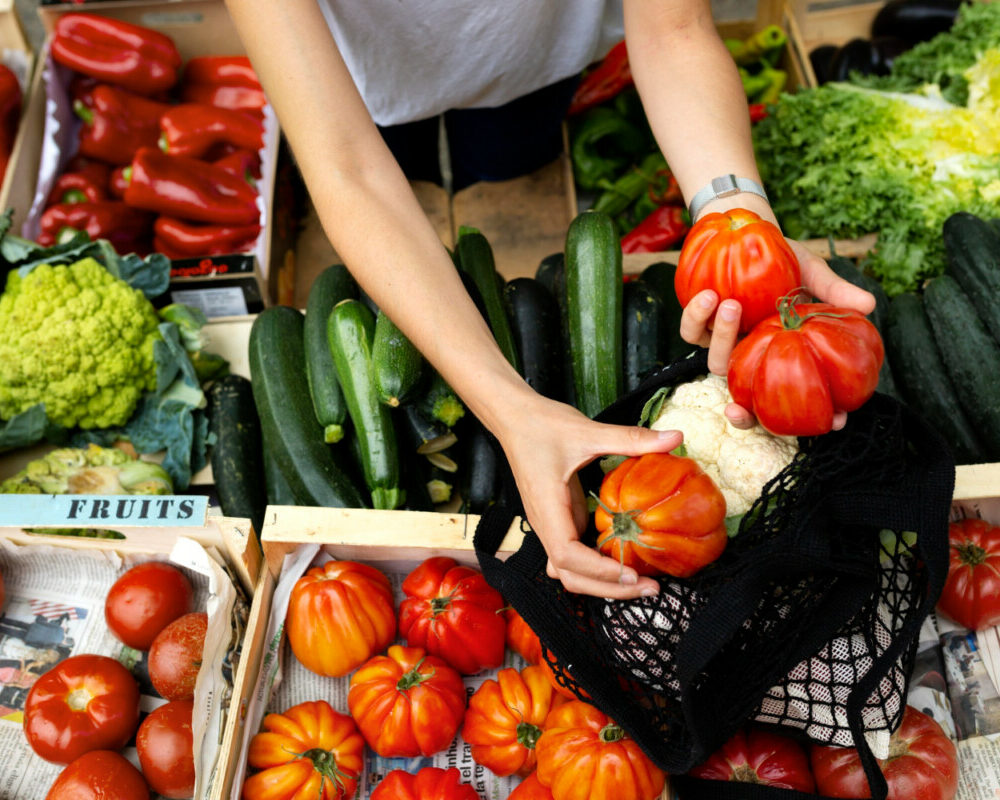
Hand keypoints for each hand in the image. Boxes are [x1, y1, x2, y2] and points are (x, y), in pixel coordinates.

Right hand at [493, 396, 680, 598]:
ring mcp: (551, 526)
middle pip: (570, 576)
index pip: (567, 556)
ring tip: (641, 584)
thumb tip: (676, 437)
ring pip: (570, 572)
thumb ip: (630, 438)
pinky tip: (624, 563)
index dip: (598, 571)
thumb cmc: (542, 426)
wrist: (514, 420)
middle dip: (609, 588)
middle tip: (651, 589)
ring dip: (603, 584)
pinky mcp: (558, 521)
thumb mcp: (588, 431)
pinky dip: (596, 569)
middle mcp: (546, 524)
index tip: (631, 572)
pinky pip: (574, 557)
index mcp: (547, 507)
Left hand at [678, 238, 876, 428]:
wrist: (748, 235)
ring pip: (717, 364)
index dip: (809, 421)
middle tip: (740, 409)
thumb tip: (870, 304)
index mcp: (782, 353)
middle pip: (748, 399)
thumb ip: (834, 292)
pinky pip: (691, 332)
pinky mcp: (699, 326)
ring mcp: (724, 344)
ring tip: (732, 304)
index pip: (794, 399)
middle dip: (744, 414)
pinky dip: (696, 316)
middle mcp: (753, 355)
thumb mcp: (812, 274)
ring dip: (723, 339)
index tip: (835, 423)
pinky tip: (709, 295)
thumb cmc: (785, 259)